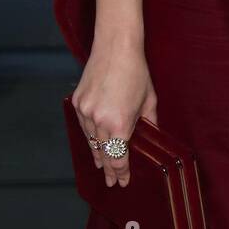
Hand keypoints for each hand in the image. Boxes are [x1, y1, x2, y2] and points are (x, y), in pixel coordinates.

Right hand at [72, 38, 157, 187]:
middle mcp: (99, 121)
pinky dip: (89, 134)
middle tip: (110, 182)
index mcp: (120, 123)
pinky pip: (83, 125)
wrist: (115, 47)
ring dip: (97, 153)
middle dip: (107, 168)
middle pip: (103, 153)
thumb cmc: (136, 72)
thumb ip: (150, 123)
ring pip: (90, 140)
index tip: (121, 182)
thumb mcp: (149, 100)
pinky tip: (94, 141)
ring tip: (101, 164)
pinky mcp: (77, 102)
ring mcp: (85, 111)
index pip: (118, 157)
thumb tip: (151, 138)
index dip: (120, 172)